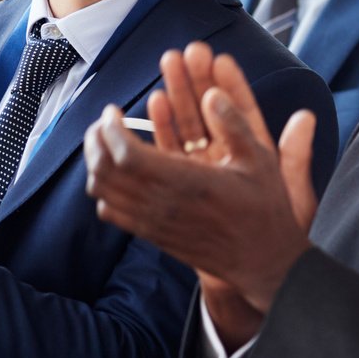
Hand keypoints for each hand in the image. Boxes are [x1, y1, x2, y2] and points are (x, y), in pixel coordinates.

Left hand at [84, 43, 317, 347]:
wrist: (261, 261)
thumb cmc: (263, 209)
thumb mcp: (260, 162)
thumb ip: (235, 125)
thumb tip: (213, 95)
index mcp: (187, 182)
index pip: (127, 155)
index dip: (112, 130)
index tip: (115, 111)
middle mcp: (163, 205)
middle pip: (106, 170)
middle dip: (96, 140)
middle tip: (103, 121)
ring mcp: (154, 223)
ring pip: (103, 191)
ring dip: (95, 162)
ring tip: (103, 142)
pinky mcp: (151, 235)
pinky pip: (111, 212)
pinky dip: (103, 190)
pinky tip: (114, 174)